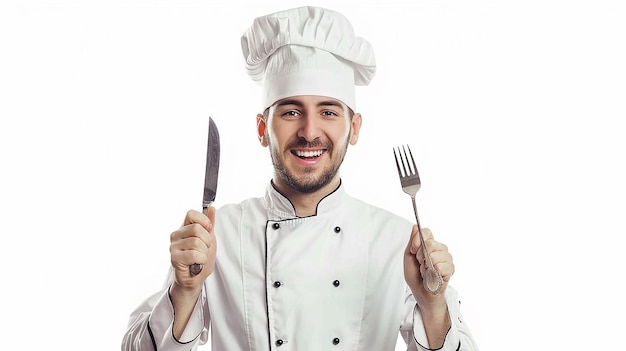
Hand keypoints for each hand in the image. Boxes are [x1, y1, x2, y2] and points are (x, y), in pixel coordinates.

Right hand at [170, 207, 216, 295]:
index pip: (191, 214)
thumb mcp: (209, 239)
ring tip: (200, 258)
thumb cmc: (201, 259)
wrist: (196, 278)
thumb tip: (211, 208)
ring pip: (196, 242)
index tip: (208, 230)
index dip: (204, 221)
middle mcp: (177, 235)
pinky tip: (197, 264)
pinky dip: (201, 260)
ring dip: (204, 253)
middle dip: (207, 241)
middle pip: (197, 229)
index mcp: (185, 228)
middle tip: (204, 249)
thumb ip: (210, 224)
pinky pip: (194, 254)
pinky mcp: (174, 258)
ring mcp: (174, 246)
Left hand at [404, 226, 453, 346]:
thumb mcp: (408, 257)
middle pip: (431, 243)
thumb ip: (412, 242)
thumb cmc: (415, 275)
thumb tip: (415, 227)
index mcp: (429, 244)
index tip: (413, 250)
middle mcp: (440, 249)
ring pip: (436, 254)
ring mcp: (447, 258)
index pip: (427, 232)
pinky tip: (433, 275)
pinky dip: (433, 272)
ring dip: (427, 265)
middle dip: (420, 255)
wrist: (421, 292)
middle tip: (420, 264)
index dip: (418, 240)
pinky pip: (442, 265)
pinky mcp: (450, 269)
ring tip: (426, 271)